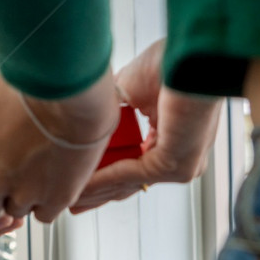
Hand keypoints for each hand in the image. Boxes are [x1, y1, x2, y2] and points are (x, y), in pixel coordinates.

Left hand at [0, 65, 119, 224]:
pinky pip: (44, 214)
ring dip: (19, 199)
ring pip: (15, 212)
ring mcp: (25, 192)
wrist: (71, 86)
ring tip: (34, 171)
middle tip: (3, 183)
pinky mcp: (57, 197)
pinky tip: (52, 181)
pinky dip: (46, 203)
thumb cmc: (25, 79)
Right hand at [71, 40, 223, 212]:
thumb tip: (87, 117)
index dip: (105, 176)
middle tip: (71, 202)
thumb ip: (109, 109)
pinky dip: (101, 180)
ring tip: (68, 197)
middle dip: (97, 193)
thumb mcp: (128, 88)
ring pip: (127, 183)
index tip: (80, 183)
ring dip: (94, 190)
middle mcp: (181, 158)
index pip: (135, 167)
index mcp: (174, 139)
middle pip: (130, 183)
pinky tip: (80, 184)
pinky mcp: (175, 164)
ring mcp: (181, 165)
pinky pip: (128, 176)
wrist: (191, 57)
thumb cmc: (172, 64)